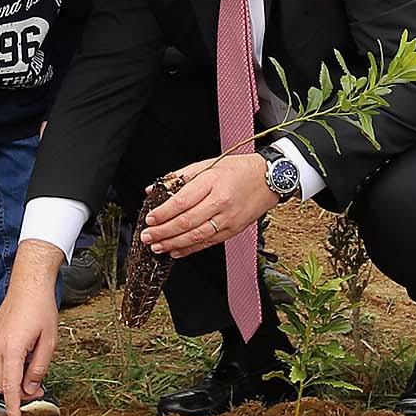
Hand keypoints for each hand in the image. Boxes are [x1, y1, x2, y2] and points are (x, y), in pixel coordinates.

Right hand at [0, 244, 65, 415]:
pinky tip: (26, 359)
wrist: (28, 284)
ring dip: (15, 380)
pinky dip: (11, 368)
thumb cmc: (42, 310)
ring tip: (36, 372)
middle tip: (40, 388)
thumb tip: (30, 390)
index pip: (11, 389)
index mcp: (11, 351)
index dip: (13, 409)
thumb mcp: (49, 342)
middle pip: (4, 385)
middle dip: (19, 393)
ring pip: (1, 375)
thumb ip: (38, 369)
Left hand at [141, 152, 277, 257]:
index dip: (163, 213)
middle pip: (186, 222)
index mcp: (212, 182)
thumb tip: (154, 189)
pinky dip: (190, 249)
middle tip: (147, 237)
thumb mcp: (207, 164)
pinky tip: (176, 251)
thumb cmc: (237, 169)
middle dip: (163, 232)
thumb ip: (178, 177)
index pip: (182, 201)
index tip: (150, 219)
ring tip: (157, 247)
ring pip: (196, 236)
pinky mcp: (233, 230)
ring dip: (173, 244)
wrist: (269, 179)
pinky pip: (208, 242)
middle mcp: (220, 202)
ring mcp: (228, 218)